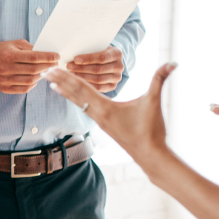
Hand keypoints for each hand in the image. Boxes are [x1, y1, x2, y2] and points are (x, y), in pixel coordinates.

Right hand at [0, 40, 58, 93]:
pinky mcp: (4, 88)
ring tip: (46, 71)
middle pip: (33, 69)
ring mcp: (4, 80)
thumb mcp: (16, 44)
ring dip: (42, 76)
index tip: (57, 56)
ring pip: (30, 80)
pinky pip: (24, 89)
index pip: (33, 57)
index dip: (47, 57)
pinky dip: (33, 83)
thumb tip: (48, 55)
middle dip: (48, 66)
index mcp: (8, 55)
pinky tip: (36, 78)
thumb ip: (31, 49)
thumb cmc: (5, 50)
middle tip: (55, 64)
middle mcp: (5, 68)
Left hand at [45, 62, 175, 162]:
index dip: (67, 77)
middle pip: (75, 95)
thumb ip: (160, 79)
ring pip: (79, 102)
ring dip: (66, 91)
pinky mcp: (104, 124)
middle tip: (45, 71)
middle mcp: (99, 114)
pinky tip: (72, 97)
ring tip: (52, 83)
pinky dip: (76, 100)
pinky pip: (86, 108)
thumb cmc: (151, 130)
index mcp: (106, 108)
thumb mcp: (154, 101)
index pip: (82, 88)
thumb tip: (173, 62)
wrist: (150, 155)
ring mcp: (100, 120)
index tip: (53, 69)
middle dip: (60, 82)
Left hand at [66, 46, 123, 91]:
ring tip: (71, 74)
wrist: (110, 61)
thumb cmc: (100, 51)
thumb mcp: (98, 47)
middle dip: (82, 68)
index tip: (75, 59)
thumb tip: (72, 53)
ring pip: (98, 79)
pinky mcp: (112, 86)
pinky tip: (78, 82)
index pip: (102, 57)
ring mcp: (117, 78)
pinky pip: (99, 88)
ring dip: (83, 77)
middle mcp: (119, 66)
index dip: (88, 59)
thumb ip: (89, 49)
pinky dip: (87, 85)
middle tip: (69, 67)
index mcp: (117, 54)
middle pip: (98, 69)